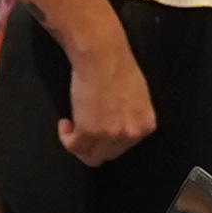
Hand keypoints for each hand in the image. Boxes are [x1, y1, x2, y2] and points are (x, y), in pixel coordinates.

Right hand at [63, 21, 159, 161]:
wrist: (102, 56)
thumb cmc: (119, 66)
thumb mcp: (138, 95)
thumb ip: (131, 115)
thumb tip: (120, 123)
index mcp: (146, 125)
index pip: (127, 146)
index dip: (110, 140)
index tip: (100, 129)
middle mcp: (130, 134)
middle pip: (109, 154)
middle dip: (95, 146)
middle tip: (84, 132)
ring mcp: (109, 135)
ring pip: (91, 157)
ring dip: (79, 146)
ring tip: (73, 130)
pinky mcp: (87, 131)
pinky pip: (73, 146)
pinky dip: (66, 138)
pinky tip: (65, 124)